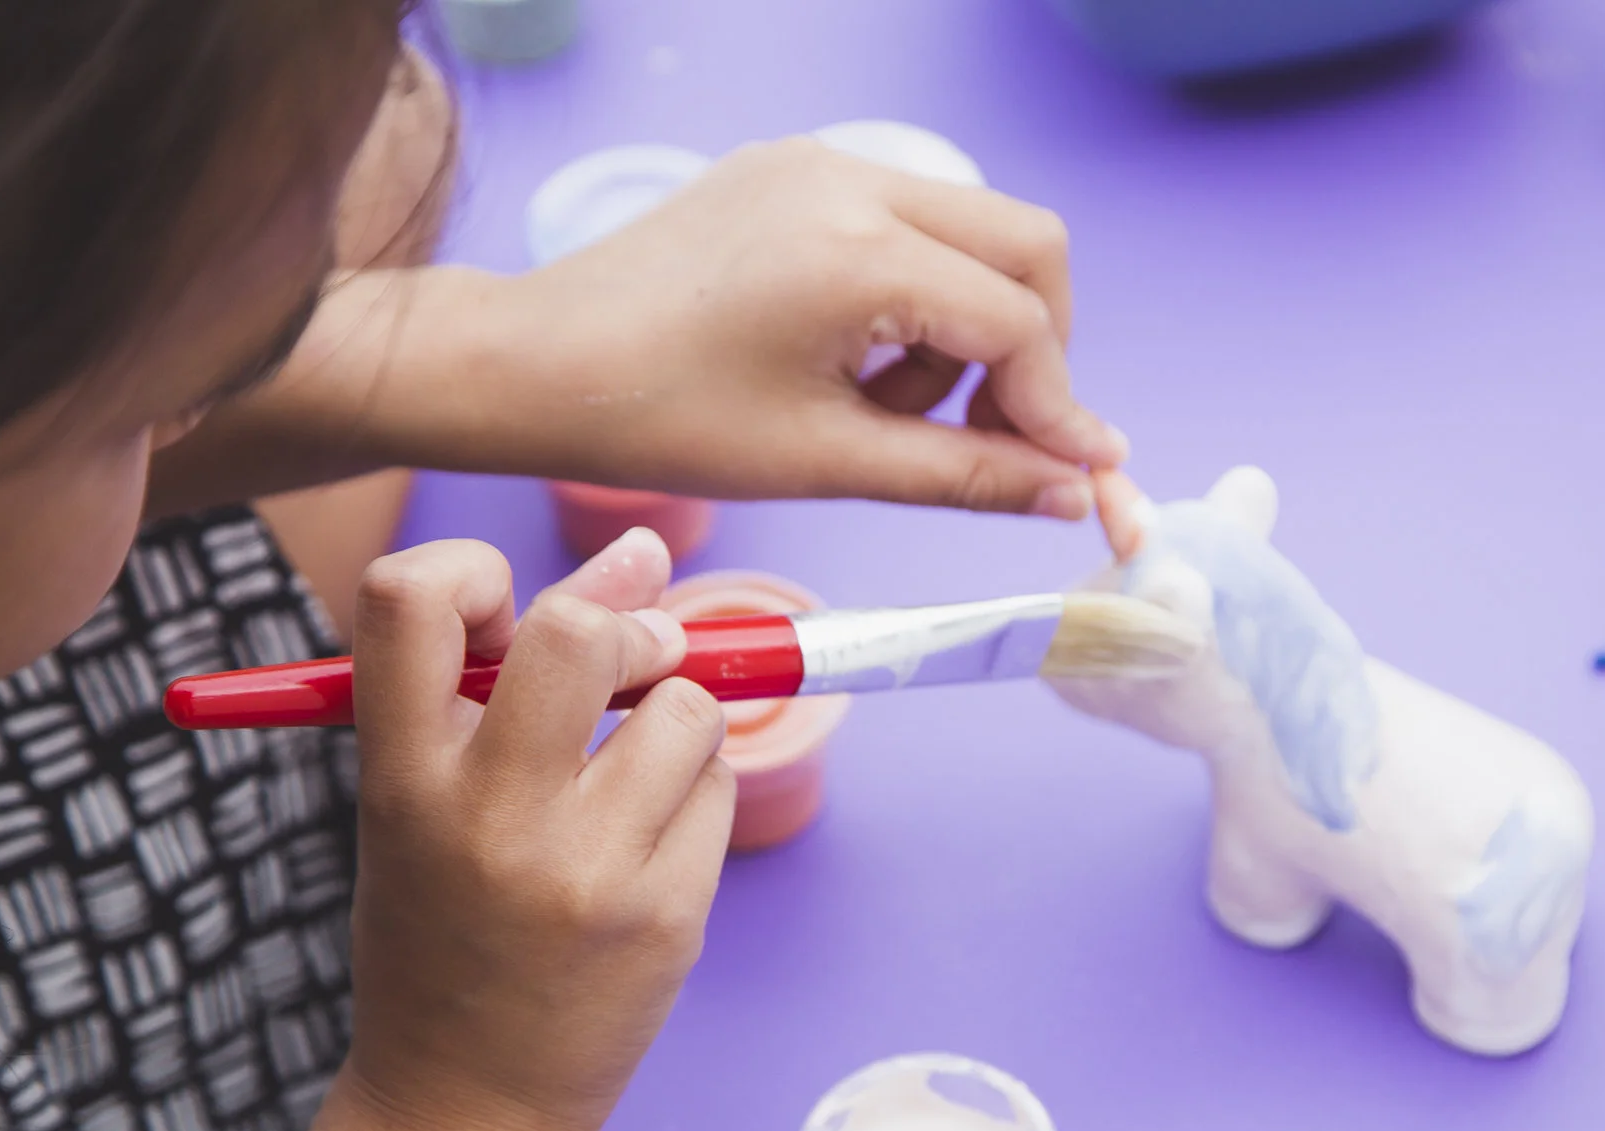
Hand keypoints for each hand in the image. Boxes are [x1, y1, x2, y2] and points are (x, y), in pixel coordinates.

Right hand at [339, 527, 732, 1130]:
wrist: (464, 1107)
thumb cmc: (445, 931)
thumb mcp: (425, 805)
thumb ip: (508, 673)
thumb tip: (643, 551)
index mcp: (401, 780)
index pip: (404, 598)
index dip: (471, 569)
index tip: (508, 610)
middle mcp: (490, 819)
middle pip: (580, 633)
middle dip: (625, 628)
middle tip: (631, 665)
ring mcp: (586, 872)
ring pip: (684, 710)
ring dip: (676, 722)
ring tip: (628, 786)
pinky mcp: (667, 916)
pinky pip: (719, 789)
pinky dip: (698, 797)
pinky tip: (648, 852)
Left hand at [491, 137, 1126, 518]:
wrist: (535, 363)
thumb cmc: (661, 418)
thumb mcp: (828, 461)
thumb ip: (965, 473)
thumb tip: (1068, 492)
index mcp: (857, 253)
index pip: (1018, 323)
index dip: (1055, 407)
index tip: (1067, 478)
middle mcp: (851, 181)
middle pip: (1028, 246)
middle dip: (1035, 347)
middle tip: (988, 431)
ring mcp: (822, 163)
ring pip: (975, 228)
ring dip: (971, 322)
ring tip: (889, 402)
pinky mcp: (796, 169)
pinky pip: (909, 217)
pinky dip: (919, 290)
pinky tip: (856, 354)